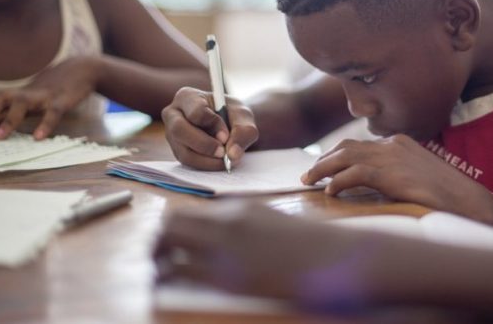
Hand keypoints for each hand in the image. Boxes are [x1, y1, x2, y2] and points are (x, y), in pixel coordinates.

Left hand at [0, 56, 100, 139]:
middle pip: (0, 98)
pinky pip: (53, 112)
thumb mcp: (32, 98)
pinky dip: (45, 124)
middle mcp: (27, 93)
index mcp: (19, 95)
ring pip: (22, 104)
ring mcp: (44, 96)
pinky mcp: (63, 100)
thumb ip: (13, 111)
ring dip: (9, 120)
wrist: (82, 69)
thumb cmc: (54, 88)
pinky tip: (38, 138)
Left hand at [153, 201, 403, 307]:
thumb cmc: (312, 247)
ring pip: (167, 241)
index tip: (171, 241)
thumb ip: (247, 226)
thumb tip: (227, 236)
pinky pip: (179, 269)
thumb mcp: (275, 225)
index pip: (191, 211)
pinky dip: (166, 275)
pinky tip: (167, 283)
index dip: (175, 227)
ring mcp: (226, 246)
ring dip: (157, 254)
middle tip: (158, 255)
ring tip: (159, 270)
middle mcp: (227, 222)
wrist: (335, 258)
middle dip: (159, 239)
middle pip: (172, 222)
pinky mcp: (228, 274)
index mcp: (240, 209)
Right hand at [161, 87, 258, 170]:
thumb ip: (243, 131)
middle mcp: (173, 114)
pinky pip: (188, 163)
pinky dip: (205, 165)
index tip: (226, 135)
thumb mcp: (244, 117)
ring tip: (225, 159)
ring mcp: (172, 134)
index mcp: (187, 97)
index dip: (213, 125)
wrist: (230, 124)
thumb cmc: (233, 115)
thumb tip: (232, 154)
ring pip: (183, 151)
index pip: (195, 112)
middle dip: (204, 145)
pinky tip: (218, 162)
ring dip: (207, 160)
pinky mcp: (177, 150)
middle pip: (180, 131)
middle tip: (223, 153)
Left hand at [301, 135, 492, 229]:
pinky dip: (338, 181)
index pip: (359, 144)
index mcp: (398, 142)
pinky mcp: (392, 174)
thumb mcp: (415, 177)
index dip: (336, 155)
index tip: (323, 167)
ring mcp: (392, 158)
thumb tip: (371, 185)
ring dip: (323, 169)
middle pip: (347, 147)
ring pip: (346, 157)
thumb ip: (393, 174)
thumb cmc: (446, 195)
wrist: (468, 201)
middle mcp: (392, 145)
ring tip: (309, 182)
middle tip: (307, 175)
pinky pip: (355, 174)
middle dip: (324, 160)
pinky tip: (329, 192)